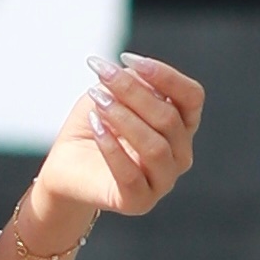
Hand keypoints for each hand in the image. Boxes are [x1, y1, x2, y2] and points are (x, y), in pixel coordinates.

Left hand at [23, 52, 202, 233]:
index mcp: (182, 125)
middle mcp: (180, 154)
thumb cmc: (96, 127)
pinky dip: (112, 148)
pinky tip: (96, 126)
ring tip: (98, 101)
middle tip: (101, 75)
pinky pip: (132, 175)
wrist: (68, 167)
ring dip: (124, 118)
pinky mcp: (139, 201)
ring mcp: (163, 181)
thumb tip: (138, 74)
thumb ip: (132, 84)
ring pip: (156, 147)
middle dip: (133, 92)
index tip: (127, 57)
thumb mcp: (112, 95)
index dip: (164, 74)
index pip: (191, 96)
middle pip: (169, 118)